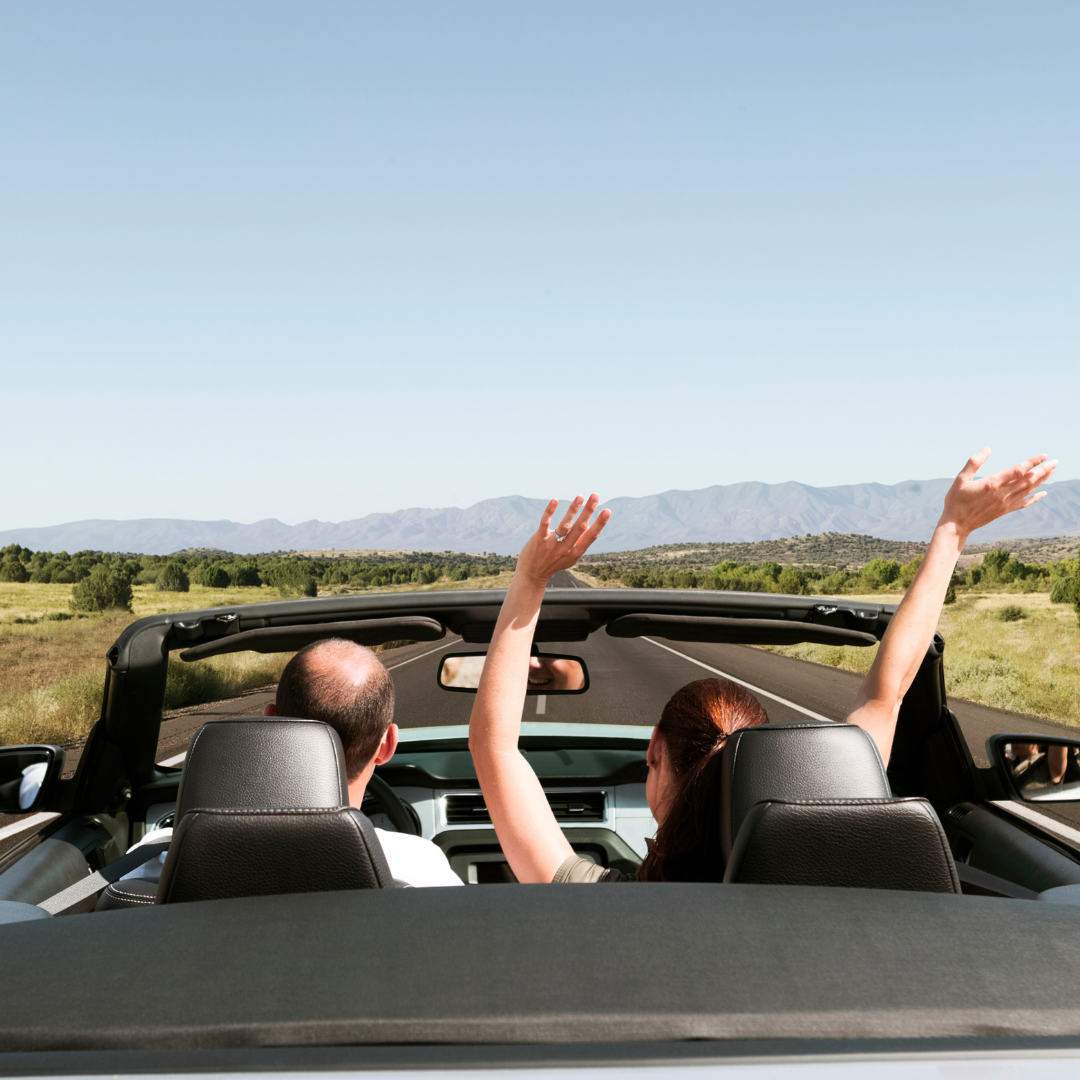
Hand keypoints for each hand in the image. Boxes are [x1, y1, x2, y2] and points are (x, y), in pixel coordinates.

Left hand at [516, 494, 610, 587]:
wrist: (533, 574)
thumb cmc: (554, 562)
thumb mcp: (570, 556)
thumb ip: (580, 542)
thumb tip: (588, 523)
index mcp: (576, 552)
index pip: (591, 536)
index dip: (600, 524)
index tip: (607, 511)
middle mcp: (566, 548)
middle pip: (580, 527)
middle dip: (589, 511)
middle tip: (595, 496)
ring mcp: (552, 544)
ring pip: (565, 525)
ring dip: (573, 510)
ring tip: (580, 497)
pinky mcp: (539, 539)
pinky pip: (545, 523)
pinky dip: (549, 511)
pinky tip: (554, 500)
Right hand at [939, 449, 1057, 540]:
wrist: (957, 524)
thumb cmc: (956, 500)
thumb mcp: (960, 479)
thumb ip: (973, 463)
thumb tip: (987, 449)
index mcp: (992, 483)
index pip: (1018, 470)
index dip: (1033, 462)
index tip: (1044, 456)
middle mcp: (1002, 493)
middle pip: (1029, 480)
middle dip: (1044, 470)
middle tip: (1056, 462)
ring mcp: (1005, 503)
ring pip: (1029, 490)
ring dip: (1042, 480)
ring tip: (1052, 471)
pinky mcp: (1005, 511)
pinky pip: (1024, 503)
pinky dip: (1035, 498)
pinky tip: (1043, 493)